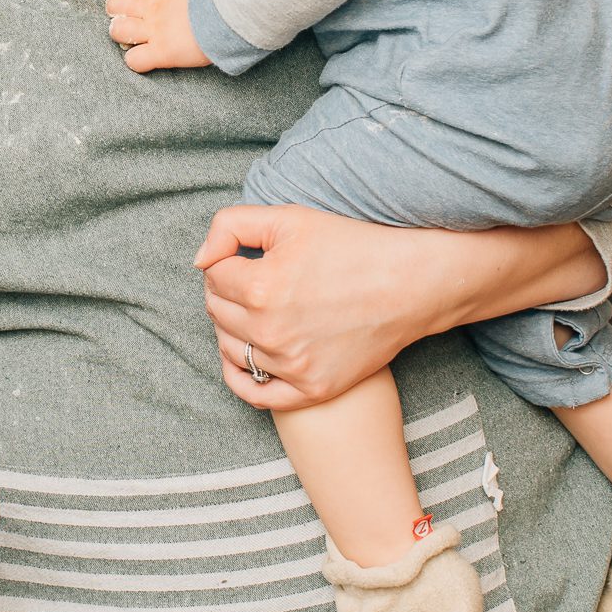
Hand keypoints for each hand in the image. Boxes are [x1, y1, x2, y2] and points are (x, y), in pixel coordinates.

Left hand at [106, 0, 230, 72]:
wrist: (228, 13)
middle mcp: (153, 7)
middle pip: (116, 5)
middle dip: (116, 12)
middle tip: (124, 18)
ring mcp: (154, 30)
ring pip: (118, 31)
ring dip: (121, 35)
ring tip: (130, 40)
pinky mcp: (161, 53)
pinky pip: (135, 60)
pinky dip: (136, 62)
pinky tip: (145, 61)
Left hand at [200, 209, 611, 410]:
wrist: (411, 284)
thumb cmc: (351, 246)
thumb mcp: (290, 218)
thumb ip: (231, 226)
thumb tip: (200, 261)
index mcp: (260, 286)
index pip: (212, 276)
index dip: (227, 262)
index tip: (249, 258)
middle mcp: (271, 331)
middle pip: (217, 313)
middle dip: (228, 293)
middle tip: (254, 282)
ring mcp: (291, 365)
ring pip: (231, 350)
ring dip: (235, 329)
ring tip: (259, 312)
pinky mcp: (310, 389)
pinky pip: (254, 393)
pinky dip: (243, 377)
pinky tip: (251, 357)